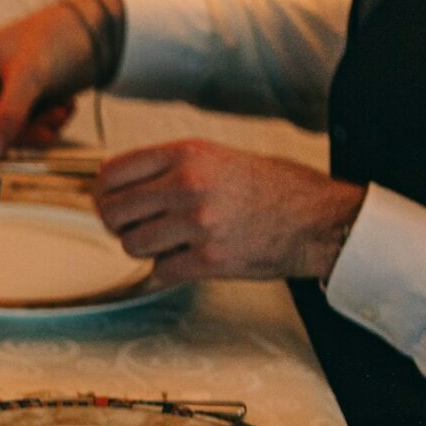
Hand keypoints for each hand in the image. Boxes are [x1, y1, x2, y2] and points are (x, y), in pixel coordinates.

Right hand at [0, 0, 118, 154]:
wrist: (99, 31)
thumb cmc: (56, 38)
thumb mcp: (28, 77)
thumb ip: (7, 115)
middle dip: (18, 133)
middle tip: (42, 130)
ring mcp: (6, 94)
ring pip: (12, 133)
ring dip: (38, 129)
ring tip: (59, 112)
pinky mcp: (28, 102)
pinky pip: (31, 129)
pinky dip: (50, 123)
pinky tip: (64, 106)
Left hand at [93, 139, 365, 282]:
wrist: (321, 220)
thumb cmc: (273, 188)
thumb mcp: (219, 157)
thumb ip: (171, 167)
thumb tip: (119, 186)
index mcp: (187, 154)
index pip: (111, 173)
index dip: (103, 194)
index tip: (110, 205)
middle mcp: (187, 185)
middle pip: (112, 212)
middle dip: (118, 225)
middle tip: (135, 229)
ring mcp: (197, 224)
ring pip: (132, 244)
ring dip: (146, 249)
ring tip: (171, 243)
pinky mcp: (209, 259)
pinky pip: (160, 271)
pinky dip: (170, 270)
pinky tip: (191, 260)